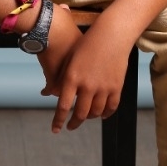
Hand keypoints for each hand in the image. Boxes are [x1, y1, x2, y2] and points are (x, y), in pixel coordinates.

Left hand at [38, 11, 131, 133]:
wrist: (111, 36)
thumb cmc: (86, 45)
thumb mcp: (70, 61)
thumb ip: (61, 79)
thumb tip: (50, 94)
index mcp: (73, 78)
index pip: (64, 106)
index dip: (58, 120)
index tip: (56, 129)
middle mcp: (88, 85)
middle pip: (80, 113)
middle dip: (74, 123)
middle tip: (70, 126)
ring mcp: (104, 87)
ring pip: (96, 112)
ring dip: (89, 118)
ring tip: (85, 117)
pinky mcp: (117, 87)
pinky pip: (111, 107)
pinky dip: (106, 113)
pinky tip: (101, 115)